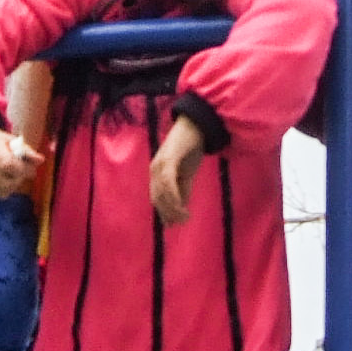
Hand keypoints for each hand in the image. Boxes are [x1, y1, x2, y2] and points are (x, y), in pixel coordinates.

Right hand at [0, 128, 39, 199]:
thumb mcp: (12, 140)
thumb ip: (27, 151)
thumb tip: (41, 160)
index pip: (8, 164)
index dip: (23, 169)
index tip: (32, 169)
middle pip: (7, 183)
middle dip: (20, 179)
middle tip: (24, 171)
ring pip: (4, 191)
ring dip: (14, 185)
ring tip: (13, 173)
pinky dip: (6, 188)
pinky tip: (5, 177)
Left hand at [148, 113, 207, 227]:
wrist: (197, 126)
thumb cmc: (191, 149)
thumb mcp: (186, 174)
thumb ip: (182, 190)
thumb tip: (180, 210)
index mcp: (157, 172)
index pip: (156, 197)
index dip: (163, 212)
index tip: (173, 224)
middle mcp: (154, 169)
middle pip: (156, 197)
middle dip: (168, 213)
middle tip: (181, 222)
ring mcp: (160, 164)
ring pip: (161, 192)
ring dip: (172, 208)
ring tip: (184, 217)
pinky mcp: (168, 159)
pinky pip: (168, 182)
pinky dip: (174, 197)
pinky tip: (182, 206)